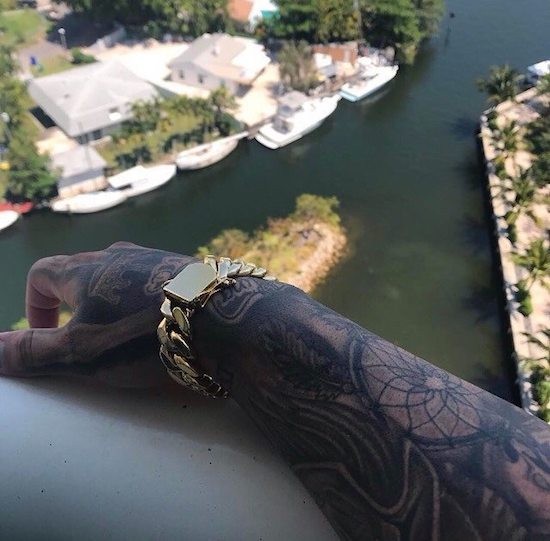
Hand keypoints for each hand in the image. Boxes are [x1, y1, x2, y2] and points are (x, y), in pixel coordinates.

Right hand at [0, 242, 192, 385]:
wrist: (223, 320)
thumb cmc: (142, 337)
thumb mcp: (79, 352)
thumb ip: (31, 351)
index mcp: (84, 270)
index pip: (41, 273)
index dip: (34, 304)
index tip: (46, 335)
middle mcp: (119, 255)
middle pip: (82, 271)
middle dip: (74, 304)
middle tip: (87, 338)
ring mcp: (156, 258)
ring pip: (121, 275)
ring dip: (113, 301)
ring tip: (126, 333)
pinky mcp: (186, 269)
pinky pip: (155, 281)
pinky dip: (147, 300)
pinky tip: (163, 323)